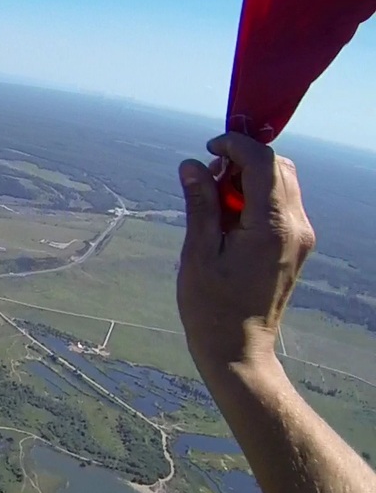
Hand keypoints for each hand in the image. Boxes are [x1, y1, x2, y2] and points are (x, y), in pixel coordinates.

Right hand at [177, 133, 315, 376]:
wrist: (238, 348)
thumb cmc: (211, 306)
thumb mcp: (197, 252)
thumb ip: (200, 204)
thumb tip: (192, 164)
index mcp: (271, 227)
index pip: (264, 162)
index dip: (236, 144)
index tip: (207, 149)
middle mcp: (295, 227)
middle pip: (279, 167)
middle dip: (242, 159)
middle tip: (207, 177)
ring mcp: (300, 237)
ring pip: (283, 182)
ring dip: (250, 177)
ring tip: (215, 199)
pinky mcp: (296, 246)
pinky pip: (282, 204)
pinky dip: (256, 196)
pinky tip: (229, 217)